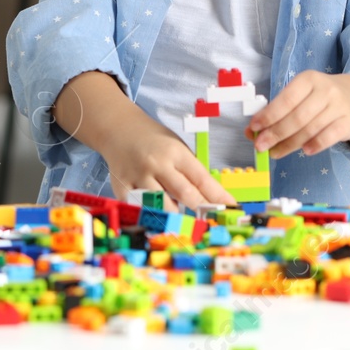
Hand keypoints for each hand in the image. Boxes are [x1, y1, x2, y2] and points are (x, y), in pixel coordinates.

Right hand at [104, 115, 235, 210]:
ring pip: (163, 205)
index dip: (217, 196)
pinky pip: (141, 208)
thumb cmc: (154, 141)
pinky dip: (151, 214)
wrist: (119, 129)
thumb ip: (190, 171)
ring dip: (176, 214)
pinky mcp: (122, 187)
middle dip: (200, 209)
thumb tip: (211, 197)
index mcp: (176, 152)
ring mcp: (138, 176)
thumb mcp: (177, 147)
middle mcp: (158, 164)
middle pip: (184, 194)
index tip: (230, 208)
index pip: (201, 178)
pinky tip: (157, 215)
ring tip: (182, 217)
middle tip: (210, 220)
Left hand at [244, 70, 349, 158]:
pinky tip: (304, 150)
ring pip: (310, 129)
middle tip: (261, 146)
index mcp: (308, 79)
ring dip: (289, 144)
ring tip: (275, 152)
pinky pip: (328, 137)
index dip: (269, 115)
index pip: (286, 99)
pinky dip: (314, 145)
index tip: (254, 128)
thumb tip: (250, 132)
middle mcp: (325, 90)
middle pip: (297, 117)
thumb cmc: (316, 98)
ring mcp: (338, 106)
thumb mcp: (297, 97)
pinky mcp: (347, 122)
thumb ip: (275, 112)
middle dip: (276, 134)